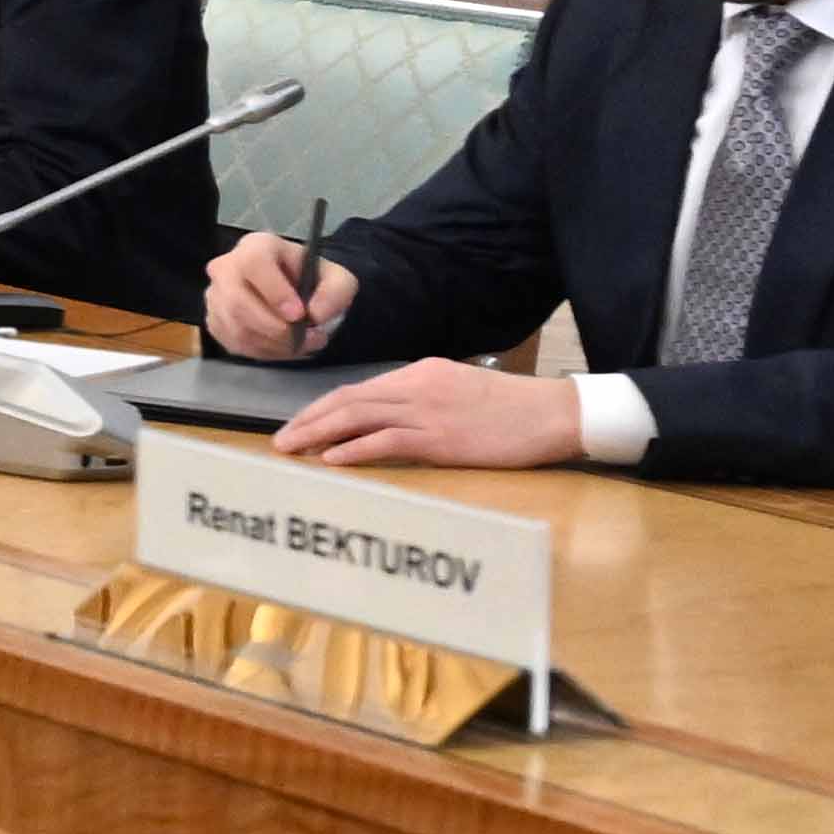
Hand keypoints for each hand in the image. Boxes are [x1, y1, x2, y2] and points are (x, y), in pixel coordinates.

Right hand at [200, 228, 361, 363]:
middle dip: (274, 329)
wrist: (297, 292)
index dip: (275, 292)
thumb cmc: (313, 279)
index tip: (300, 315)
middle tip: (304, 339)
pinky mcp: (214, 321)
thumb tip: (315, 315)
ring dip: (272, 345)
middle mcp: (226, 267)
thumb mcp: (338, 279)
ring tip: (301, 345)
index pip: (254, 264)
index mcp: (256, 246)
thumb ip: (335, 293)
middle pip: (237, 302)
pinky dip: (262, 352)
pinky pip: (234, 343)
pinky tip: (282, 347)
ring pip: (236, 328)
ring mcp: (215, 295)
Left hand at [273, 359, 585, 468]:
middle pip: (348, 400)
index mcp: (420, 373)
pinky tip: (331, 459)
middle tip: (280, 439)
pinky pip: (386, 441)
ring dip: (318, 434)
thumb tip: (386, 417)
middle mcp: (417, 386)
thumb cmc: (512, 407)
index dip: (322, 407)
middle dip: (309, 420)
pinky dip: (354, 449)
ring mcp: (428, 411)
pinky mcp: (442, 438)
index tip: (299, 423)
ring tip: (291, 449)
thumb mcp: (458, 390)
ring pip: (358, 417)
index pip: (358, 389)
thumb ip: (422, 398)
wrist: (554, 413)